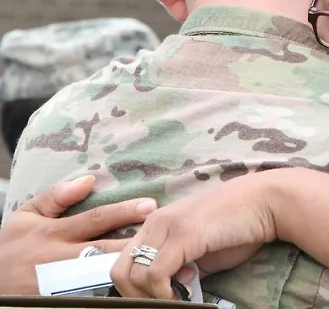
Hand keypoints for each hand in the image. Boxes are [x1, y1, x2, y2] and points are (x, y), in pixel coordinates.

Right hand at [0, 175, 156, 294]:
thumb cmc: (11, 248)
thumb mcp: (25, 217)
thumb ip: (55, 197)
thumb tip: (88, 180)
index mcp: (53, 233)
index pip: (95, 219)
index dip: (124, 212)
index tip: (151, 205)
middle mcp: (61, 259)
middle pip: (106, 249)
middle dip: (136, 242)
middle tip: (165, 233)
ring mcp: (63, 285)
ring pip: (103, 275)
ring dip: (130, 267)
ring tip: (160, 257)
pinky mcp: (65, 300)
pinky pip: (96, 294)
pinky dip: (116, 288)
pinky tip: (138, 283)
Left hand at [110, 171, 280, 299]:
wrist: (267, 203)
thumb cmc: (240, 225)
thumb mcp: (202, 250)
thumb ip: (181, 266)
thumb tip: (170, 289)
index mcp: (157, 223)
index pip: (122, 259)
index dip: (132, 288)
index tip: (155, 298)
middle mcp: (155, 222)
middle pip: (119, 270)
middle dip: (136, 296)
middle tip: (165, 301)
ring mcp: (167, 226)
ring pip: (134, 275)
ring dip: (153, 297)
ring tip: (179, 298)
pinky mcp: (183, 234)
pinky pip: (156, 274)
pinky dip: (165, 293)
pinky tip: (186, 292)